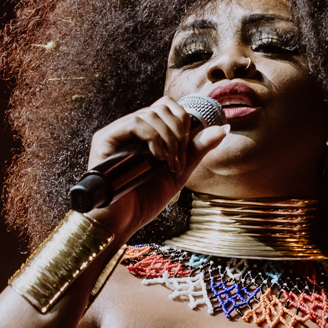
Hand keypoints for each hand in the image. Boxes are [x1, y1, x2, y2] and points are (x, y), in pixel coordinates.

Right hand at [84, 98, 230, 235]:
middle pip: (162, 107)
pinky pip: (136, 122)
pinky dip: (154, 137)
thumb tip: (223, 128)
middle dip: (179, 132)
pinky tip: (157, 157)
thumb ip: (197, 149)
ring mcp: (117, 132)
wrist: (123, 221)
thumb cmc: (145, 200)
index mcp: (146, 133)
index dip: (184, 122)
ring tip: (168, 164)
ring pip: (151, 114)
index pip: (168, 107)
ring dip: (169, 139)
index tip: (185, 152)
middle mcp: (130, 128)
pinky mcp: (105, 139)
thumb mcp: (178, 172)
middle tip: (178, 161)